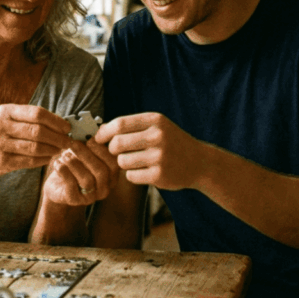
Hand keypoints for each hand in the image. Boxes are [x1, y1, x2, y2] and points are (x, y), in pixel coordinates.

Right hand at [0, 104, 70, 177]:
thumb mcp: (7, 118)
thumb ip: (29, 118)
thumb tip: (60, 123)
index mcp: (5, 111)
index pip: (37, 113)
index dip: (55, 121)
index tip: (67, 127)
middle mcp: (1, 126)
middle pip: (38, 131)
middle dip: (57, 137)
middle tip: (67, 141)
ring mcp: (0, 144)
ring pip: (35, 147)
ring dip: (52, 149)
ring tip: (60, 150)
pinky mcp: (2, 161)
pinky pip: (29, 160)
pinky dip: (42, 160)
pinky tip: (49, 158)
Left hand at [41, 140, 119, 205]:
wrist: (58, 187)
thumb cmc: (75, 166)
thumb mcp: (85, 154)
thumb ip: (93, 143)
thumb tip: (98, 126)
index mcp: (112, 176)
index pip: (114, 163)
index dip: (102, 149)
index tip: (89, 138)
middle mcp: (105, 188)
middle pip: (101, 171)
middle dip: (86, 154)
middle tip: (73, 143)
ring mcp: (91, 197)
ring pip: (87, 179)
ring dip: (74, 163)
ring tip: (64, 155)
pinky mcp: (74, 200)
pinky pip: (71, 185)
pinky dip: (63, 171)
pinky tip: (57, 164)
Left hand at [94, 113, 208, 190]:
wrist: (200, 162)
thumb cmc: (172, 142)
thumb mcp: (157, 126)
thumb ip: (132, 126)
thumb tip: (100, 130)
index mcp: (155, 120)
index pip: (120, 124)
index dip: (105, 132)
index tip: (99, 138)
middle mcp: (158, 136)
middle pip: (117, 143)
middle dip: (112, 150)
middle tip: (118, 152)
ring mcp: (159, 156)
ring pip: (122, 162)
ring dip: (124, 163)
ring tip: (136, 162)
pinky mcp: (159, 175)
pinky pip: (131, 176)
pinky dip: (133, 175)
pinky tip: (144, 171)